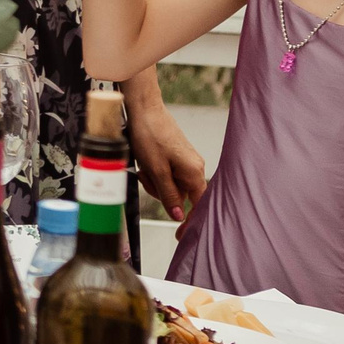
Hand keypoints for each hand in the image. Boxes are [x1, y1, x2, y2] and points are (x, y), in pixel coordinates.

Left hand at [127, 98, 207, 222]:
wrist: (144, 108)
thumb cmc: (150, 134)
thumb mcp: (156, 169)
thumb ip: (169, 195)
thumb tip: (179, 216)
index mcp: (194, 172)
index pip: (198, 205)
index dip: (190, 221)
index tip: (179, 235)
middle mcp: (194, 167)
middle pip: (180, 195)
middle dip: (160, 191)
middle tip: (146, 176)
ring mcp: (186, 161)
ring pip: (170, 184)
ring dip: (154, 180)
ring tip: (144, 164)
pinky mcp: (176, 155)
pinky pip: (166, 173)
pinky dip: (154, 172)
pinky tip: (145, 160)